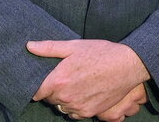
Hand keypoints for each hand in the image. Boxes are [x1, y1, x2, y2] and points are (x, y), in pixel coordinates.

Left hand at [28, 39, 149, 118]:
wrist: (128, 65)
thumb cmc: (102, 53)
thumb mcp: (75, 46)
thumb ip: (49, 48)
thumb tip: (30, 46)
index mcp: (58, 80)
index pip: (37, 93)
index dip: (39, 88)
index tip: (46, 82)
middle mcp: (65, 97)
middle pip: (50, 100)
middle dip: (54, 91)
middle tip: (67, 79)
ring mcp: (78, 106)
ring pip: (63, 107)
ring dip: (66, 100)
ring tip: (78, 85)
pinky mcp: (90, 112)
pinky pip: (75, 114)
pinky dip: (77, 106)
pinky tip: (86, 93)